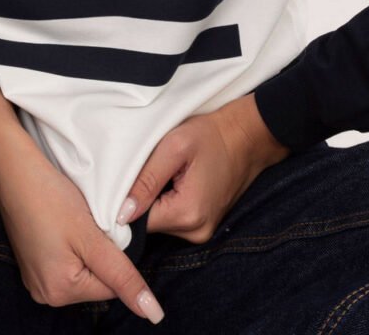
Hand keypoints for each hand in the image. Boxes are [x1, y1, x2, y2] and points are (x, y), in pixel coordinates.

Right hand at [0, 149, 164, 322]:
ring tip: (74, 221)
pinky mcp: (32, 263)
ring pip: (82, 269)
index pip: (112, 286)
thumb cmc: (51, 198)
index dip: (116, 254)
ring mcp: (36, 279)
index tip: (101, 226)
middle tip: (86, 221)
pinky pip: (66, 261)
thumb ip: (123, 276)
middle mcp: (45, 294)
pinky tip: (64, 223)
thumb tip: (153, 314)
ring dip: (88, 248)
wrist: (14, 169)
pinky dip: (73, 244)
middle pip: (96, 280)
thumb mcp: (92, 237)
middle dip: (101, 252)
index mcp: (60, 292)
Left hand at [116, 94, 290, 243]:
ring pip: (161, 222)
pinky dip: (169, 202)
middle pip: (150, 224)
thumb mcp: (174, 147)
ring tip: (166, 173)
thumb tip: (122, 214)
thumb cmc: (210, 135)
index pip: (139, 222)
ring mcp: (203, 232)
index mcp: (187, 214)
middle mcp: (196, 232)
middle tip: (151, 170)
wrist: (246, 136)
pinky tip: (175, 181)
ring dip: (156, 200)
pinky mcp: (205, 225)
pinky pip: (174, 219)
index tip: (129, 179)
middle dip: (144, 199)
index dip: (128, 201)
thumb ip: (146, 181)